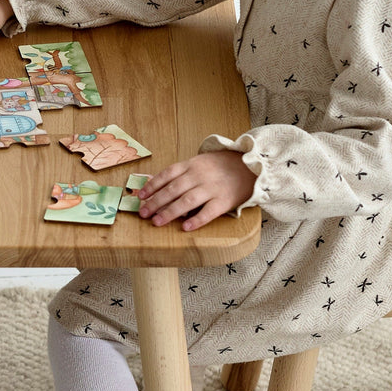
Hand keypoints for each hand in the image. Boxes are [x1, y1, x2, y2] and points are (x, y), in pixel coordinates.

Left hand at [136, 151, 256, 230]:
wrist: (250, 166)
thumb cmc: (220, 166)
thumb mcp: (199, 163)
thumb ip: (180, 173)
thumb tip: (153, 182)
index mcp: (192, 165)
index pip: (167, 174)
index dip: (152, 185)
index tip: (141, 196)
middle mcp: (200, 176)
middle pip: (173, 189)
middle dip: (156, 202)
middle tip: (143, 213)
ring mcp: (212, 188)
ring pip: (187, 201)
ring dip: (170, 212)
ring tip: (157, 222)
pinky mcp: (224, 200)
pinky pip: (208, 212)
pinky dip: (196, 220)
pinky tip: (185, 227)